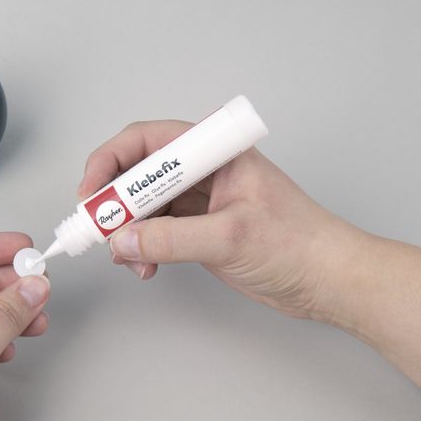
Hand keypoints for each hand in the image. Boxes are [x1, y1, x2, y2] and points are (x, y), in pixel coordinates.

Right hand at [78, 120, 364, 320]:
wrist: (328, 280)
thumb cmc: (300, 244)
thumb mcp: (229, 237)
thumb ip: (171, 239)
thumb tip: (122, 240)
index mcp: (214, 153)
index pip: (147, 141)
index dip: (111, 162)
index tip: (92, 193)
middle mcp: (203, 171)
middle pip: (138, 173)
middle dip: (113, 202)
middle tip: (96, 229)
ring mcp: (200, 201)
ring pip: (142, 206)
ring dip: (125, 231)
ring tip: (125, 256)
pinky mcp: (199, 230)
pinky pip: (154, 232)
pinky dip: (141, 248)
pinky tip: (144, 266)